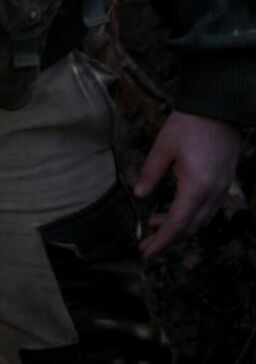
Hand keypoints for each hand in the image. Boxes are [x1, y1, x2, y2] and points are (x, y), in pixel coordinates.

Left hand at [134, 110, 244, 258]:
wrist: (219, 111)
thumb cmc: (189, 126)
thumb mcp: (163, 147)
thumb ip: (150, 173)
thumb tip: (141, 195)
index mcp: (196, 188)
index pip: (177, 224)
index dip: (161, 241)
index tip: (146, 253)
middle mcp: (213, 194)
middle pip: (190, 227)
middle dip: (167, 239)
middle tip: (146, 244)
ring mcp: (221, 190)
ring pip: (200, 220)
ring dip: (178, 227)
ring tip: (153, 225)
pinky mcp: (223, 184)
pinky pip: (207, 210)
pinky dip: (190, 216)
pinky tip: (173, 211)